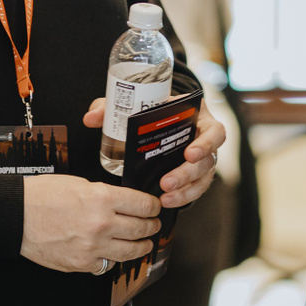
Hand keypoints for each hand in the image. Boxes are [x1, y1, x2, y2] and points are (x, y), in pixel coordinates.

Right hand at [22, 173, 161, 271]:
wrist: (16, 216)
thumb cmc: (42, 196)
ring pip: (131, 251)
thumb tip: (126, 204)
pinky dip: (113, 258)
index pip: (144, 206)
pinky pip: (108, 264)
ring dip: (141, 246)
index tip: (154, 208)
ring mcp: (93, 248)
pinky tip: (113, 251)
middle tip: (153, 224)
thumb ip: (105, 196)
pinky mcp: (82, 264)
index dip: (154, 207)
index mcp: (102, 199)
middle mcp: (101, 224)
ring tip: (143, 242)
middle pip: (142, 229)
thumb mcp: (80, 184)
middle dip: (152, 226)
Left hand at [82, 99, 226, 208]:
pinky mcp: (197, 174)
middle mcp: (206, 138)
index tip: (189, 153)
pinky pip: (196, 188)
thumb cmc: (151, 110)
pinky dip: (183, 196)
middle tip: (166, 182)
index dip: (206, 143)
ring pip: (203, 178)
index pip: (215, 130)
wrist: (157, 120)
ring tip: (165, 197)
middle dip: (187, 173)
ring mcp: (204, 158)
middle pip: (208, 160)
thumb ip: (112, 107)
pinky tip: (168, 201)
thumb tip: (91, 118)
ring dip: (186, 189)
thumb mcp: (135, 104)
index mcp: (199, 116)